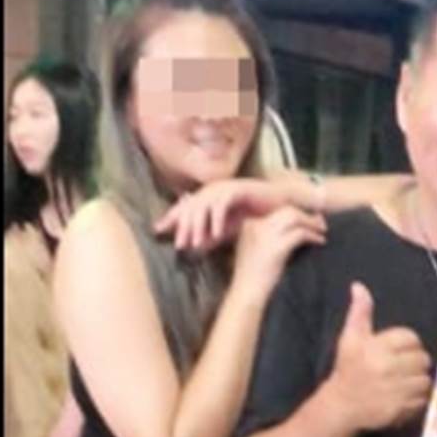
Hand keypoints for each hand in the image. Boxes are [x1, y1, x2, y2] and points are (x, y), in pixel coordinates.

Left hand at [155, 179, 294, 251]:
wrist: (279, 202)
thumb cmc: (254, 214)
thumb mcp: (229, 228)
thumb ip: (212, 235)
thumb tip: (195, 247)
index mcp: (207, 196)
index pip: (184, 207)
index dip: (170, 217)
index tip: (157, 231)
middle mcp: (212, 190)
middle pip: (190, 208)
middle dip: (183, 227)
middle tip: (179, 246)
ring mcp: (224, 188)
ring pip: (203, 206)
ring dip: (198, 226)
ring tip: (195, 244)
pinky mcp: (237, 190)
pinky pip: (222, 205)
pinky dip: (217, 220)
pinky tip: (216, 234)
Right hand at [230, 206, 327, 302]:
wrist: (246, 294)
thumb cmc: (255, 277)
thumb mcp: (258, 250)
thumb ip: (273, 236)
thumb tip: (299, 226)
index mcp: (249, 225)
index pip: (278, 212)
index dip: (297, 215)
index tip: (309, 220)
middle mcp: (255, 226)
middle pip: (287, 211)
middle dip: (306, 215)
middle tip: (321, 224)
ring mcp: (264, 235)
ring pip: (294, 217)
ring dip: (311, 222)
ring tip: (323, 231)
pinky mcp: (276, 247)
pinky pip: (300, 233)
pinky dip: (313, 235)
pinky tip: (320, 242)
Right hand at [325, 282, 432, 430]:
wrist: (341, 405)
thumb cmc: (348, 368)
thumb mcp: (351, 338)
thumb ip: (360, 312)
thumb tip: (358, 286)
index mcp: (377, 348)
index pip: (411, 338)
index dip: (408, 343)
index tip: (399, 350)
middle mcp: (387, 368)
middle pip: (422, 358)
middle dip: (416, 361)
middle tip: (404, 365)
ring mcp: (395, 391)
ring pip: (425, 379)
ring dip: (419, 379)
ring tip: (406, 380)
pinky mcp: (401, 409)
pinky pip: (423, 399)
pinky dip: (418, 398)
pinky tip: (405, 395)